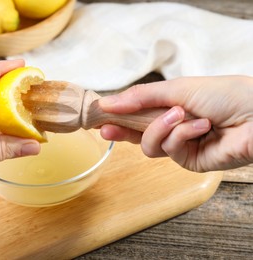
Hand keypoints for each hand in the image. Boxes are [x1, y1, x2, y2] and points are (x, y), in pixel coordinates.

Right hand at [99, 76, 252, 171]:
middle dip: (121, 130)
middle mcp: (172, 127)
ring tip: (181, 115)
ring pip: (149, 144)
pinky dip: (182, 135)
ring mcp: (179, 145)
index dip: (116, 115)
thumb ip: (141, 97)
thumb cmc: (224, 94)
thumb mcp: (177, 88)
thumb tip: (108, 102)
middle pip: (136, 133)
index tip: (98, 115)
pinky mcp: (188, 161)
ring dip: (161, 128)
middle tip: (105, 127)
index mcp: (169, 107)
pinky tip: (200, 126)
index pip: (136, 114)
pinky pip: (169, 149)